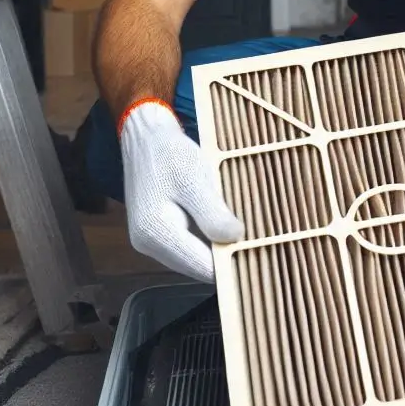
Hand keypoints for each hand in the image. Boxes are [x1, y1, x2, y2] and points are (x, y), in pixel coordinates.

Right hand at [119, 100, 243, 281]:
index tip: (259, 254)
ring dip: (217, 248)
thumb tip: (236, 239)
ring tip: (243, 232)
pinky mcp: (156, 234)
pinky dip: (207, 240)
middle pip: (197, 267)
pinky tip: (222, 224)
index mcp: (155, 233)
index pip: (201, 268)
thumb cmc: (169, 153)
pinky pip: (188, 246)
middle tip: (257, 242)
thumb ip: (212, 213)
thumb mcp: (194, 178)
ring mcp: (150, 242)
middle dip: (225, 257)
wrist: (145, 137)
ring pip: (194, 258)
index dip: (231, 265)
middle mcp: (148, 245)